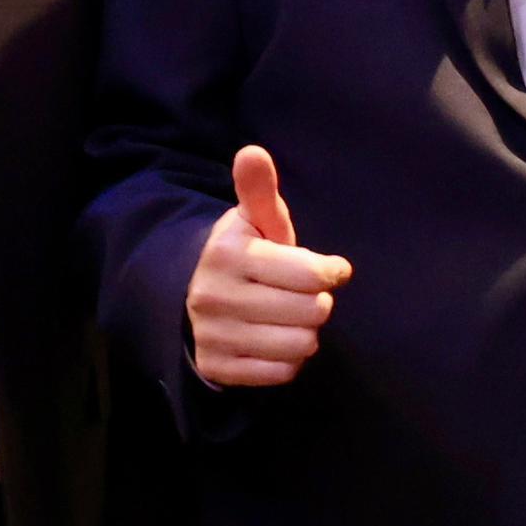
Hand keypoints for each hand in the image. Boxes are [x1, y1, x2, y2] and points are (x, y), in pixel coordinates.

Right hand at [188, 144, 351, 387]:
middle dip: (316, 302)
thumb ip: (259, 190)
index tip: (328, 269)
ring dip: (305, 332)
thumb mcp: (254, 220)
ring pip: (302, 345)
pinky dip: (288, 359)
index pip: (313, 274)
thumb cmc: (245, 254)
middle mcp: (214, 296)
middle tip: (299, 294)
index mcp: (229, 254)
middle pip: (313, 312)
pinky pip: (282, 372)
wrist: (194, 296)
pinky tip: (274, 339)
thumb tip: (253, 152)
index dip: (330, 272)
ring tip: (288, 316)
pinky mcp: (217, 367)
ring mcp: (213, 335)